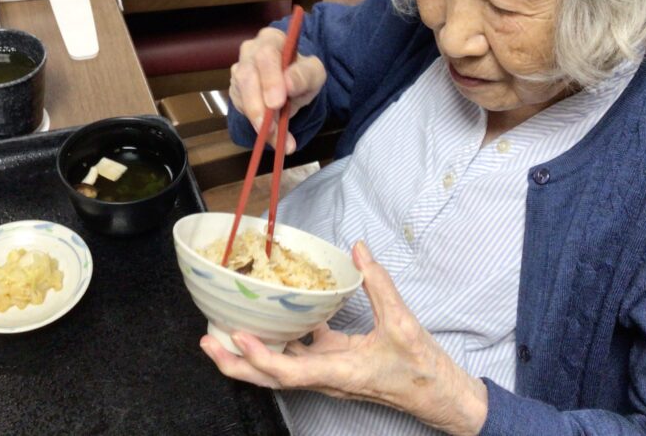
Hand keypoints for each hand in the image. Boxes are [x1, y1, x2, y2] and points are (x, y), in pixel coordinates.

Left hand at [200, 242, 488, 435]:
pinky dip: (281, 337)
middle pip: (269, 377)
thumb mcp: (402, 322)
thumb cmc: (421, 368)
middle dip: (235, 362)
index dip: (259, 356)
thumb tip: (358, 250)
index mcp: (339, 372)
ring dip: (250, 350)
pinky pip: (300, 352)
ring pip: (280, 366)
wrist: (439, 395)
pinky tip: (274, 313)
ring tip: (224, 328)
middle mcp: (326, 377)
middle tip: (206, 341)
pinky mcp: (335, 364)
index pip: (289, 372)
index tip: (237, 335)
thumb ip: (378, 283)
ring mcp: (328, 372)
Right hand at [229, 24, 324, 153]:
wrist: (292, 85)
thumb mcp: (314, 73)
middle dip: (257, 105)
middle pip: (246, 76)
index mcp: (271, 40)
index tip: (277, 102)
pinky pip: (242, 110)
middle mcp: (249, 52)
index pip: (266, 55)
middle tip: (270, 128)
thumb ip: (304, 75)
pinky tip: (273, 138)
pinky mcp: (236, 92)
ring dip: (258, 120)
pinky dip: (258, 127)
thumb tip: (288, 84)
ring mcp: (239, 71)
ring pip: (241, 95)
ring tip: (277, 139)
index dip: (270, 78)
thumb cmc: (301, 73)